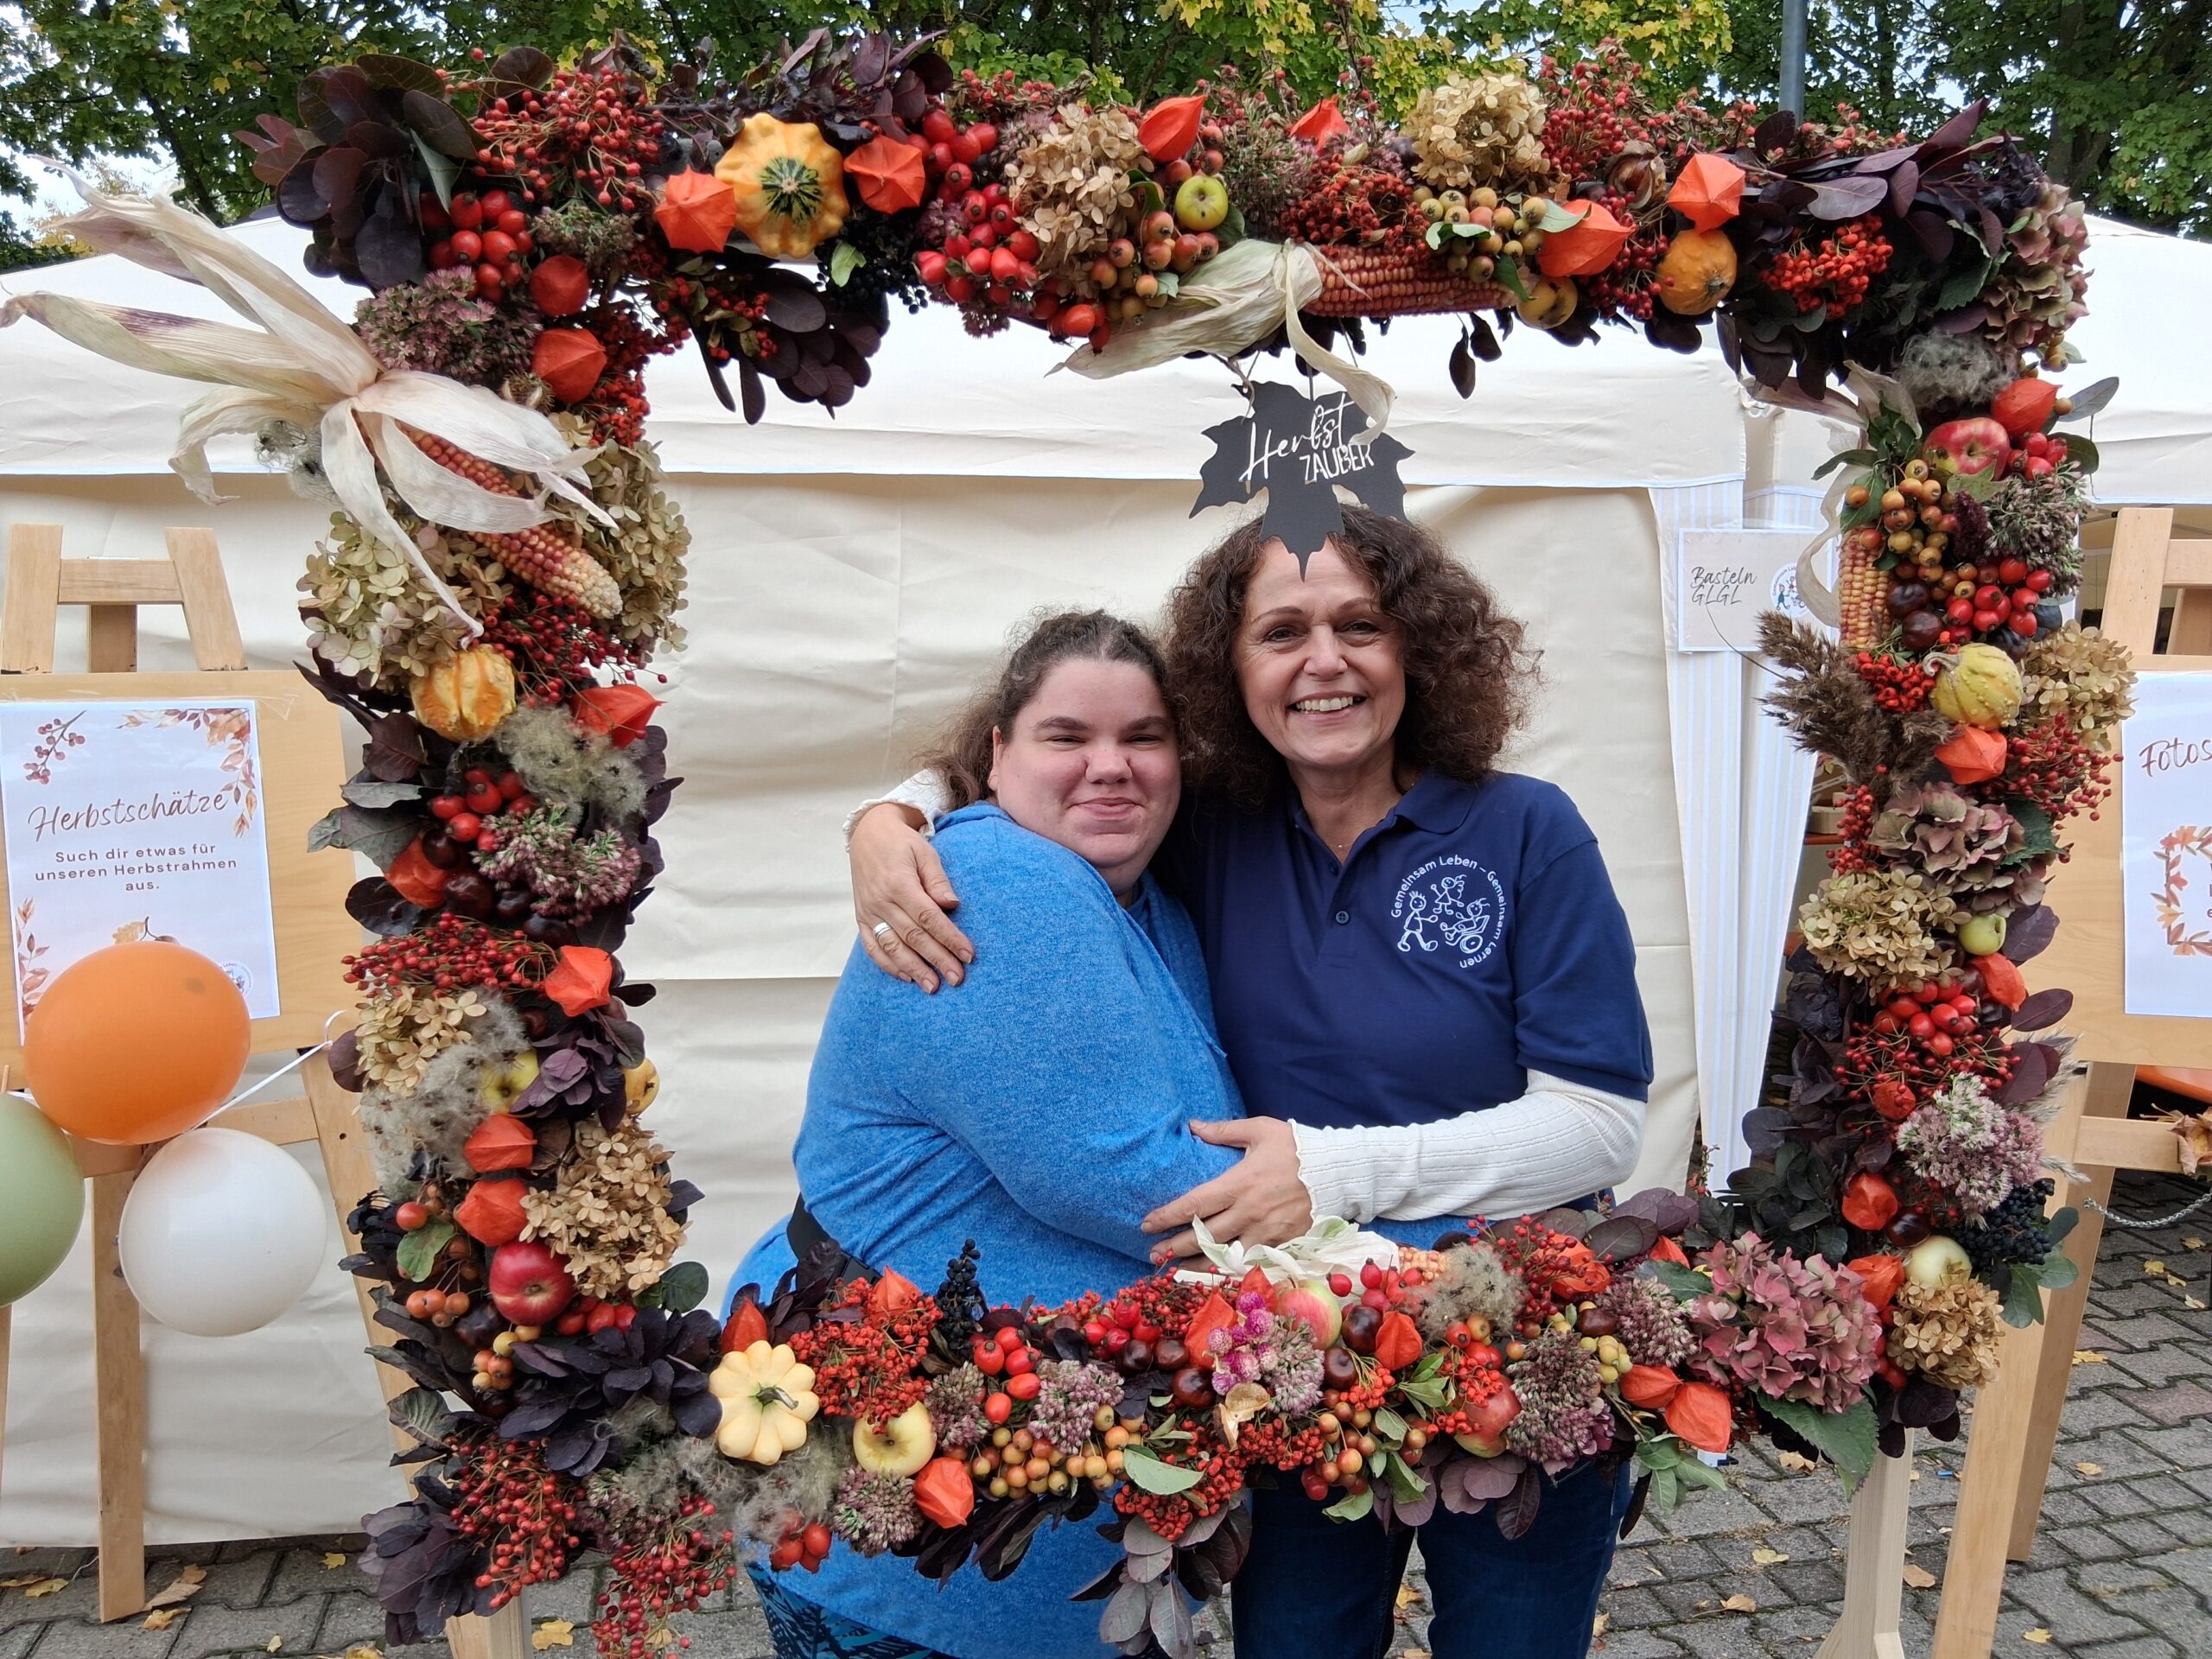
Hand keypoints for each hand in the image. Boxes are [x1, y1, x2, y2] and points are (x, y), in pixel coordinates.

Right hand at [852, 804, 973, 992]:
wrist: (867, 835)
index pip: (928, 918)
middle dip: (937, 960)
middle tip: (957, 978)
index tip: (968, 955)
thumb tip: (952, 905)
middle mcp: (881, 901)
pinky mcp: (861, 918)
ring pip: (892, 947)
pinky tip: (906, 976)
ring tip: (933, 986)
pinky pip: (872, 947)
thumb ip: (938, 880)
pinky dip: (888, 964)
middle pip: (913, 937)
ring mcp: (868, 912)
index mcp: (899, 884)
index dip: (949, 938)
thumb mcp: (924, 853)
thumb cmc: (902, 843)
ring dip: (913, 969)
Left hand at [1141, 1119, 1312, 1263]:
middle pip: (1204, 1236)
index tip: (1147, 1223)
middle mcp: (1249, 1211)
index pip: (1195, 1203)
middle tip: (1153, 1254)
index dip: (1168, 1216)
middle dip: (1175, 1246)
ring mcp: (1266, 1231)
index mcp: (1239, 1183)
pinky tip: (1215, 1273)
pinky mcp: (1282, 1243)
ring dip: (1198, 1264)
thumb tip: (1194, 1126)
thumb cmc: (1296, 1147)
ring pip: (1225, 1254)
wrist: (1337, 1171)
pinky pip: (1251, 1261)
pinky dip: (1230, 1268)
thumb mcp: (1260, 1130)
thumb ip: (1224, 1131)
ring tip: (1176, 1270)